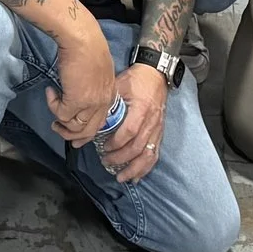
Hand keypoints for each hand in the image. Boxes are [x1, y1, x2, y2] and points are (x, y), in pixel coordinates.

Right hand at [46, 21, 119, 145]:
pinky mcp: (75, 101)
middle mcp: (103, 102)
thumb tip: (81, 89)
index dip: (88, 130)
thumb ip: (94, 83)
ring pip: (75, 128)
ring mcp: (90, 103)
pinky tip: (50, 92)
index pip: (102, 120)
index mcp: (110, 93)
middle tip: (59, 129)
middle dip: (74, 136)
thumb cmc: (88, 46)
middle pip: (90, 130)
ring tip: (53, 117)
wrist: (82, 38)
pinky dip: (53, 106)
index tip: (77, 133)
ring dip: (62, 125)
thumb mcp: (97, 68)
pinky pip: (62, 114)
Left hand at [97, 65, 168, 182]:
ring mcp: (157, 128)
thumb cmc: (137, 79)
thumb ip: (109, 102)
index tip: (104, 148)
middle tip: (106, 162)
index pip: (130, 131)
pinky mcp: (160, 132)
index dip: (117, 143)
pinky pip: (155, 153)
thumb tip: (93, 117)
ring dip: (135, 169)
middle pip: (138, 147)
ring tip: (122, 177)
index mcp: (142, 109)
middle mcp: (152, 121)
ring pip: (148, 155)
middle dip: (121, 159)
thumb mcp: (120, 85)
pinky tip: (137, 176)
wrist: (156, 74)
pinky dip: (146, 167)